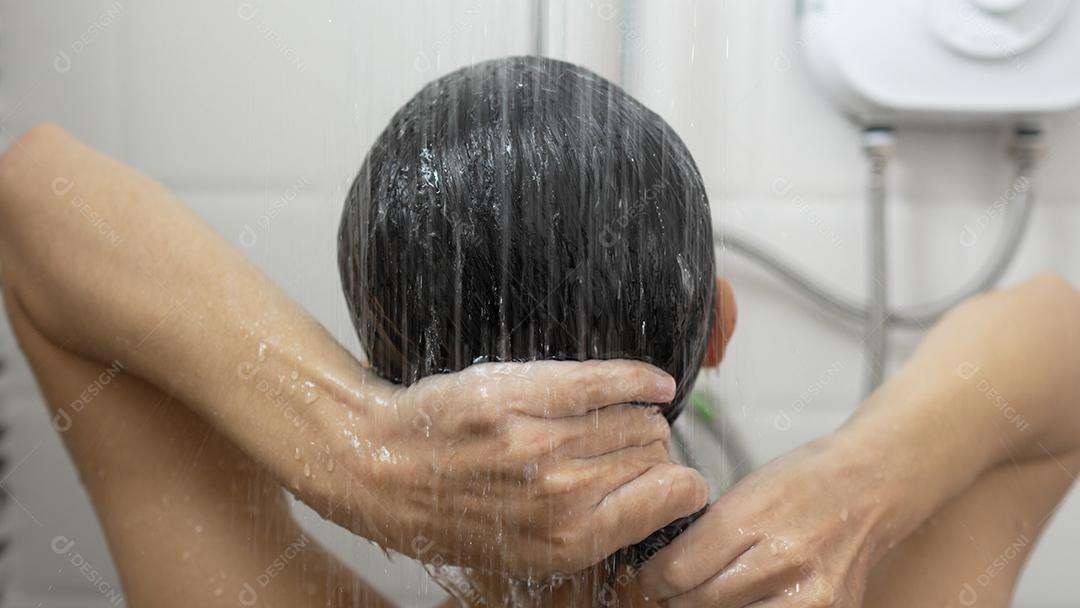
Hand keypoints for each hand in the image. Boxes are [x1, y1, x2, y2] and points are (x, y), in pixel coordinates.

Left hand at [309, 359, 708, 578]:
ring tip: (623, 417)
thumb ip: (590, 530)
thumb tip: (654, 501)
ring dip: (639, 414)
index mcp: (569, 540)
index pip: (673, 496)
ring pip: (634, 416)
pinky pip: (604, 379)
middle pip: (655, 451)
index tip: (668, 478)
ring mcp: (540, 440)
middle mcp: (561, 492)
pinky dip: (637, 377)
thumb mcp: (525, 551)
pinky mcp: (518, 393)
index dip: (677, 485)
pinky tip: (653, 381)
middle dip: (651, 449)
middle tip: (629, 447)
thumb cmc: (447, 509)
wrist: (378, 467)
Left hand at [639, 440, 892, 606]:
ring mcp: (810, 594)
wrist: (870, 486)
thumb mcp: (746, 490)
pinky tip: (744, 602)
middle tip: (674, 589)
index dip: (656, 577)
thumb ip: (707, 532)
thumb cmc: (804, 482)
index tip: (652, 576)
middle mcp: (782, 559)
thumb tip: (666, 567)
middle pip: (701, 601)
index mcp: (752, 518)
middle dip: (678, 597)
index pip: (679, 570)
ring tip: (706, 596)